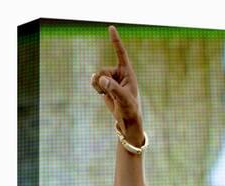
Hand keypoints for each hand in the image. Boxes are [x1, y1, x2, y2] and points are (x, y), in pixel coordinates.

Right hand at [91, 25, 142, 142]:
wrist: (126, 119)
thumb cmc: (130, 109)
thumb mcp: (124, 99)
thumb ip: (113, 88)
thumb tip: (101, 79)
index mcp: (127, 72)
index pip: (121, 53)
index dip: (115, 41)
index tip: (111, 28)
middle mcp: (118, 73)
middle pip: (102, 70)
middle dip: (102, 82)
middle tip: (109, 92)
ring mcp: (111, 78)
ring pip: (97, 75)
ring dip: (98, 86)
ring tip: (106, 94)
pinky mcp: (104, 85)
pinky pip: (94, 81)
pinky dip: (95, 88)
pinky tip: (102, 94)